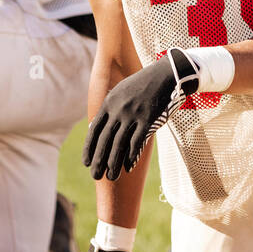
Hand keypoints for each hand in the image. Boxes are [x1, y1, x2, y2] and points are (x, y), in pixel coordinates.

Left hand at [83, 49, 198, 179]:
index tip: (86, 163)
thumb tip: (94, 127)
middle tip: (95, 176)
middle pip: (105, 140)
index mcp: (109, 102)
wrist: (166, 74)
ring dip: (114, 164)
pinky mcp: (148, 119)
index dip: (89, 148)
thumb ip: (108, 108)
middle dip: (99, 161)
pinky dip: (131, 157)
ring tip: (111, 177)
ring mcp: (133, 115)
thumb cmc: (143, 84)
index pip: (94, 130)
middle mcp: (118, 109)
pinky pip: (137, 143)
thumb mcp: (121, 91)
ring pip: (119, 145)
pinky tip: (128, 168)